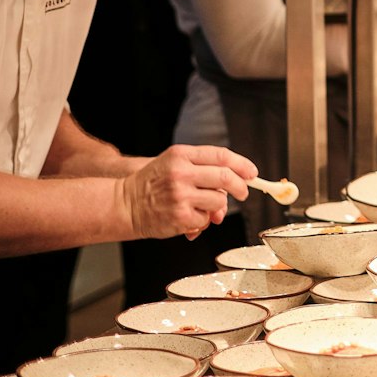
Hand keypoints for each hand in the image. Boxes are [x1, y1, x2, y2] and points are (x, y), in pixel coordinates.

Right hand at [116, 145, 256, 240]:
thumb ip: (203, 171)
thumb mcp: (173, 164)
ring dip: (217, 207)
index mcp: (181, 155)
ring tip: (202, 207)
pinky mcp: (180, 216)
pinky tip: (187, 217)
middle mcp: (181, 173)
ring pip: (219, 201)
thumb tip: (232, 188)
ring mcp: (180, 195)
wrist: (124, 204)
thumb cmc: (151, 184)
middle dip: (240, 187)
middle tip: (243, 193)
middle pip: (225, 177)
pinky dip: (202, 221)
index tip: (251, 173)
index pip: (221, 155)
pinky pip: (206, 220)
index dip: (242, 164)